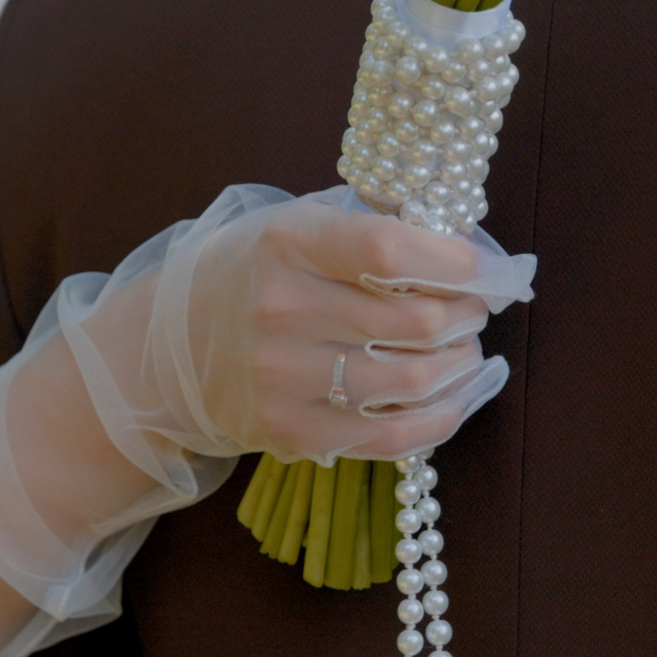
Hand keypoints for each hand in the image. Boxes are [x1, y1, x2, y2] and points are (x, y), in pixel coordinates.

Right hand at [160, 185, 524, 461]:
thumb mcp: (294, 223)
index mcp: (288, 241)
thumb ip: (372, 221)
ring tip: (462, 352)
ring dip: (461, 366)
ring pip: (414, 380)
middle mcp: (283, 308)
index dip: (460, 261)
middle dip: (468, 315)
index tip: (495, 271)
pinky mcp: (290, 432)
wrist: (162, 351)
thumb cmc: (249, 275)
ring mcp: (283, 377)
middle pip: (418, 320)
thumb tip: (467, 237)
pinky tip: (456, 396)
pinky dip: (442, 417)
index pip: (392, 249)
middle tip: (474, 310)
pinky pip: (392, 435)